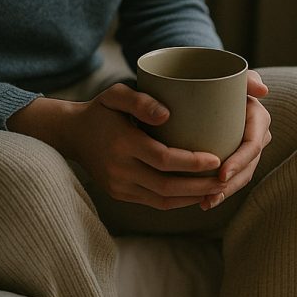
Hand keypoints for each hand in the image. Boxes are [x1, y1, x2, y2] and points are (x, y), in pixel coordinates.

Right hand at [67, 82, 229, 209]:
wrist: (72, 134)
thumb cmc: (101, 109)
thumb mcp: (115, 94)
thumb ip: (140, 99)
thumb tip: (167, 115)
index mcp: (122, 143)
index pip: (163, 159)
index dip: (192, 163)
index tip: (216, 159)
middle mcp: (119, 170)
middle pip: (167, 186)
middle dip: (199, 186)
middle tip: (224, 179)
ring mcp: (119, 186)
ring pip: (163, 200)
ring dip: (192, 197)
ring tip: (217, 190)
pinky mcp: (120, 194)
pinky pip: (154, 203)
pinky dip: (177, 201)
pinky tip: (196, 193)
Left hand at [199, 69, 270, 210]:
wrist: (209, 85)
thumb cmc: (221, 78)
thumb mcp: (233, 75)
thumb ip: (247, 78)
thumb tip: (263, 91)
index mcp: (258, 120)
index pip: (252, 145)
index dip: (239, 162)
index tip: (221, 174)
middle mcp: (257, 137)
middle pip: (247, 167)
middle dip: (232, 184)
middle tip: (210, 195)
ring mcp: (246, 151)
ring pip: (240, 177)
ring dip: (225, 193)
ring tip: (206, 203)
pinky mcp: (234, 158)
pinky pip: (231, 178)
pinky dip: (220, 192)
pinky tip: (205, 203)